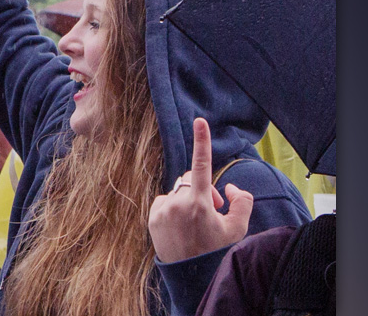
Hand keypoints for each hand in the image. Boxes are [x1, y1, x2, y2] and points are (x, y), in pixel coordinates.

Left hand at [148, 117, 253, 262]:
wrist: (190, 274)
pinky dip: (173, 208)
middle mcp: (178, 203)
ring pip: (177, 191)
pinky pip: (165, 201)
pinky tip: (180, 226)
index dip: (202, 141)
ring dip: (187, 200)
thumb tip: (229, 189)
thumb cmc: (215, 251)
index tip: (199, 120)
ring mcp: (162, 209)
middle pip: (190, 179)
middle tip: (213, 209)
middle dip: (202, 189)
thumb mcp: (237, 229)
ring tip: (194, 223)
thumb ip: (242, 202)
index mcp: (200, 203)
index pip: (202, 166)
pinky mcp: (152, 216)